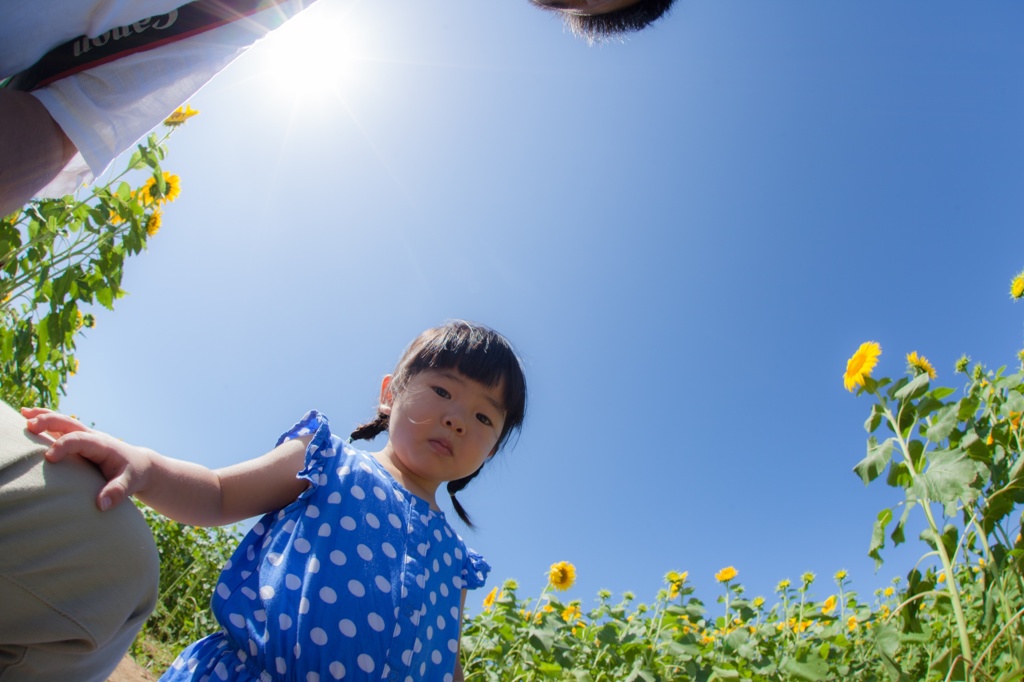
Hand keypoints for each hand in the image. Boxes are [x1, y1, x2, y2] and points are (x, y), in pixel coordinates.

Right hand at [22, 407, 151, 511]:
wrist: (138, 464)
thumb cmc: (133, 474)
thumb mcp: (130, 483)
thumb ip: (117, 492)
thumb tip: (101, 504)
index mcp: (102, 445)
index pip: (80, 440)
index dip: (64, 446)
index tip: (49, 458)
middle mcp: (92, 437)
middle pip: (69, 424)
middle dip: (49, 422)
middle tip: (30, 426)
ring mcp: (84, 437)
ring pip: (63, 422)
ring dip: (43, 417)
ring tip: (23, 413)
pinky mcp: (79, 441)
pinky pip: (60, 429)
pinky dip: (45, 422)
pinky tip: (28, 418)